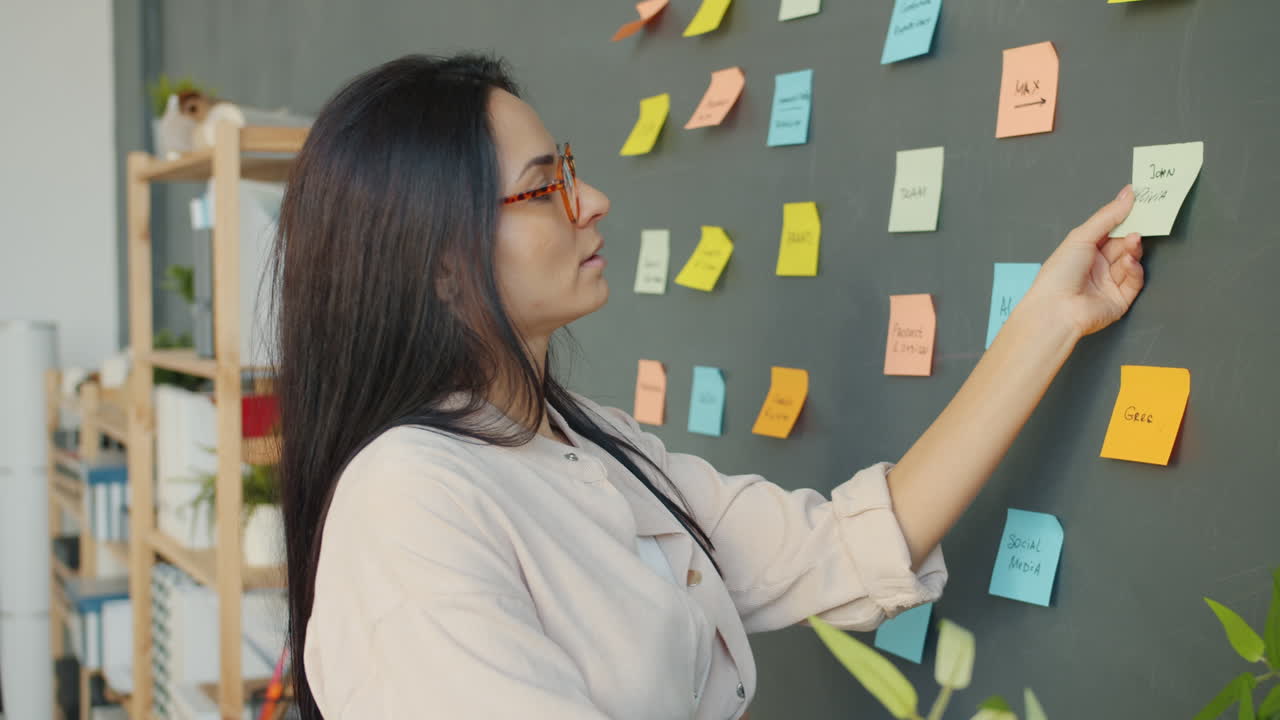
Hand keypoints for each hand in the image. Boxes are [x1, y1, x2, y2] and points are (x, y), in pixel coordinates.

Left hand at [1027, 185, 1145, 338]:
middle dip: (1131, 233)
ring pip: (1130, 260)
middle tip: (1143, 220)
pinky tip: (1129, 261)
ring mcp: (1108, 283)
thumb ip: (1107, 217)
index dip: (1123, 218)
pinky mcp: (1120, 299)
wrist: (1057, 309)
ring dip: (1133, 249)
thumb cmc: (1059, 274)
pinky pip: (1134, 280)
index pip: (1109, 231)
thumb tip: (1127, 195)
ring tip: (1132, 240)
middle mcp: (1096, 266)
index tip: (1139, 202)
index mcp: (1083, 251)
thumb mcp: (1082, 237)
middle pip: (1122, 245)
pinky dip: (1134, 268)